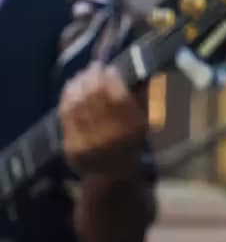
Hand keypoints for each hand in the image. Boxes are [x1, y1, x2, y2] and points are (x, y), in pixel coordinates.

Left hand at [60, 64, 147, 178]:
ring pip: (79, 104)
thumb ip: (143, 99)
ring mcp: (89, 143)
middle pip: (96, 98)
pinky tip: (71, 87)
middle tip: (94, 66)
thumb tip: (141, 72)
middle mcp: (111, 136)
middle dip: (94, 77)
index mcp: (133, 130)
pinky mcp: (71, 146)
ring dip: (79, 84)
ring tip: (82, 74)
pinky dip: (67, 97)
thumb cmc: (130, 143)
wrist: (111, 175)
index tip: (111, 68)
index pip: (119, 97)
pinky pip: (66, 116)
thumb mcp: (144, 122)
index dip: (112, 80)